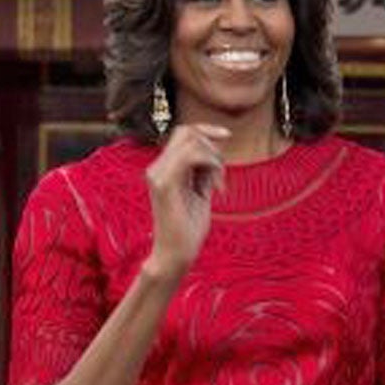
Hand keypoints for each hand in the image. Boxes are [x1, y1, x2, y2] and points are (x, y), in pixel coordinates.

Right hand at [141, 122, 228, 280]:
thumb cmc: (189, 228)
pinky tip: (215, 188)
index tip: (227, 135)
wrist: (176, 254)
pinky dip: (210, 165)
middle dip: (212, 146)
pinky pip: (190, 156)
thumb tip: (214, 152)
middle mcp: (156, 167)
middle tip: (221, 176)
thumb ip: (203, 172)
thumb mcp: (200, 193)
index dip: (206, 129)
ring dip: (214, 159)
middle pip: (187, 132)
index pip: (183, 133)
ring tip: (218, 185)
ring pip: (191, 141)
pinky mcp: (164, 184)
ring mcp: (157, 174)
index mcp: (163, 168)